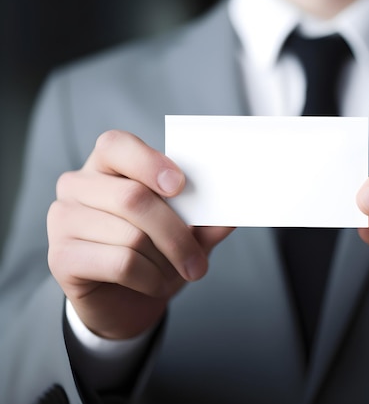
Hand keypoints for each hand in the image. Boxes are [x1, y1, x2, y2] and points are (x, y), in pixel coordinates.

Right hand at [48, 130, 233, 338]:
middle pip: (133, 198)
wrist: (125, 300)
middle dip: (177, 235)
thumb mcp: (186, 232)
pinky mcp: (61, 256)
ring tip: (172, 273)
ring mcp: (63, 219)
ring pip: (131, 236)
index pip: (117, 145)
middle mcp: (77, 185)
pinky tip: (152, 283)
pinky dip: (149, 278)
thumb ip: (205, 218)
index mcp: (107, 165)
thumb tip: (230, 213)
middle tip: (199, 263)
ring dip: (165, 262)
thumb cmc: (154, 252)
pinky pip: (120, 263)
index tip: (180, 186)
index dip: (149, 162)